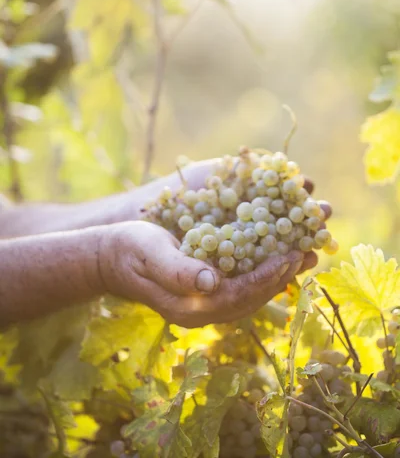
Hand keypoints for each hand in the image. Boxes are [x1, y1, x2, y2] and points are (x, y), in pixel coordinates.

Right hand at [98, 221, 320, 327]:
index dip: (265, 277)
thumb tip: (211, 282)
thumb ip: (178, 270)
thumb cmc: (128, 250)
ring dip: (277, 275)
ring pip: (249, 293)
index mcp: (189, 307)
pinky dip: (261, 270)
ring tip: (302, 254)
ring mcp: (203, 303)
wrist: (110, 257)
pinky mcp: (204, 290)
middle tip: (308, 253)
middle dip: (280, 277)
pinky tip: (276, 254)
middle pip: (250, 298)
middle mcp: (201, 311)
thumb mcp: (151, 253)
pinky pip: (240, 284)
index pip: (238, 296)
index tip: (290, 256)